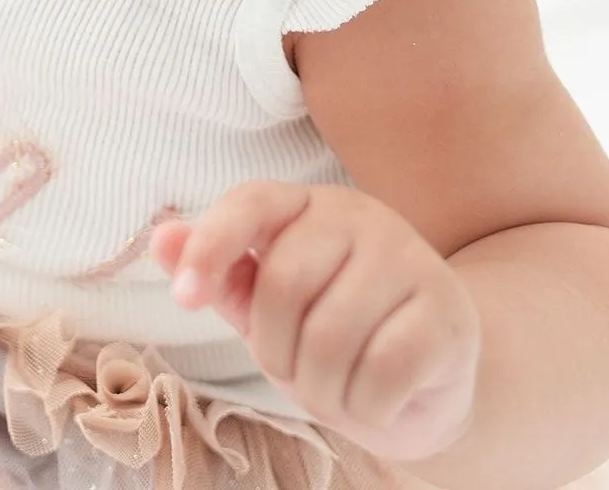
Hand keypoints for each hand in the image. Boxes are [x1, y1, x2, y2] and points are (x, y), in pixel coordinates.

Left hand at [150, 182, 479, 461]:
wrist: (427, 379)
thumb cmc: (332, 329)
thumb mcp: (266, 303)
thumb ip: (219, 270)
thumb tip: (160, 239)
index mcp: (309, 204)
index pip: (252, 202)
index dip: (211, 244)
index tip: (182, 297)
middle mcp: (363, 218)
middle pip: (284, 282)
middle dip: (275, 348)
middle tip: (293, 369)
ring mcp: (411, 260)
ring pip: (330, 337)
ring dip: (318, 387)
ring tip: (334, 387)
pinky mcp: (448, 314)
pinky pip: (382, 373)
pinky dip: (364, 407)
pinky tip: (374, 400)